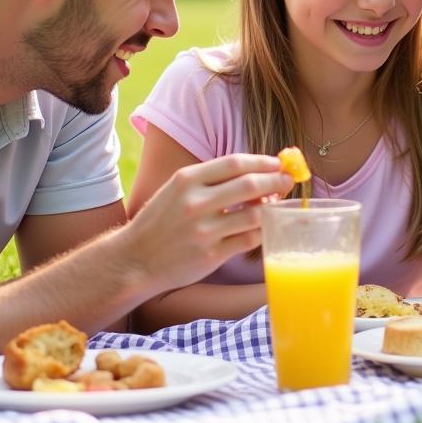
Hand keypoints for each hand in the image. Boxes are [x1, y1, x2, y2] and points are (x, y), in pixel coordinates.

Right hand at [122, 154, 293, 292]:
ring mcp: (204, 230)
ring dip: (272, 208)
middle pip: (251, 185)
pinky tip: (264, 227)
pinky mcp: (211, 255)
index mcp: (187, 179)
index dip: (263, 162)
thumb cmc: (161, 221)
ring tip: (276, 205)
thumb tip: (255, 171)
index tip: (277, 164)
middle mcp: (195, 202)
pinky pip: (249, 240)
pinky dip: (262, 231)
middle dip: (276, 181)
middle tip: (288, 181)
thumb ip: (211, 180)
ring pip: (254, 214)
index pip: (236, 162)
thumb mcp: (177, 189)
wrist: (134, 260)